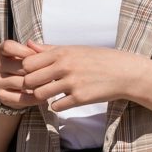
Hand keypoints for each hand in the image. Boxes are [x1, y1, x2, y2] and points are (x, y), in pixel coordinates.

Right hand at [0, 39, 48, 113]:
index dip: (24, 51)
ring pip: (18, 82)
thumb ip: (37, 49)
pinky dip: (32, 99)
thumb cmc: (34, 65)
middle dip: (35, 70)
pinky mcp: (1, 95)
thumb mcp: (37, 55)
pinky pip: (17, 98)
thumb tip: (31, 43)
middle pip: (16, 66)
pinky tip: (43, 97)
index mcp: (2, 50)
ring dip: (36, 85)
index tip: (38, 56)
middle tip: (51, 73)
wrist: (29, 86)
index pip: (8, 47)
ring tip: (50, 85)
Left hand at [13, 41, 151, 113]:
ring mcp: (72, 83)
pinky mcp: (81, 98)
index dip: (28, 71)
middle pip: (30, 80)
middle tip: (40, 86)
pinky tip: (64, 101)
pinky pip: (57, 106)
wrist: (124, 72)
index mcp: (62, 53)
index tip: (35, 74)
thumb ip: (50, 49)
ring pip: (41, 94)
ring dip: (43, 97)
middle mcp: (65, 67)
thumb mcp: (74, 49)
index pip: (28, 63)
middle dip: (32, 85)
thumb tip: (28, 45)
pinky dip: (57, 105)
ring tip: (50, 95)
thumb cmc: (98, 59)